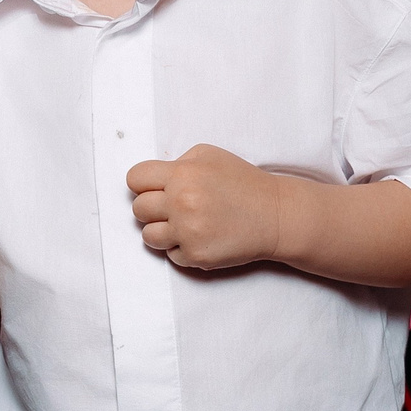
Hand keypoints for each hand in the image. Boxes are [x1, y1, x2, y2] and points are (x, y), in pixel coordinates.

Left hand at [126, 145, 285, 270]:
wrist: (275, 215)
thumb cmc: (242, 183)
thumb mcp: (209, 155)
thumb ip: (177, 163)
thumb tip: (152, 178)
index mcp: (182, 174)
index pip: (134, 178)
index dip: (143, 184)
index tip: (155, 189)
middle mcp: (181, 202)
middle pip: (138, 209)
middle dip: (153, 208)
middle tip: (174, 208)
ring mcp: (187, 231)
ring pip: (148, 236)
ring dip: (162, 231)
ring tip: (185, 225)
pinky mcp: (196, 255)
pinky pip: (170, 255)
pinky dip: (182, 248)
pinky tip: (202, 237)